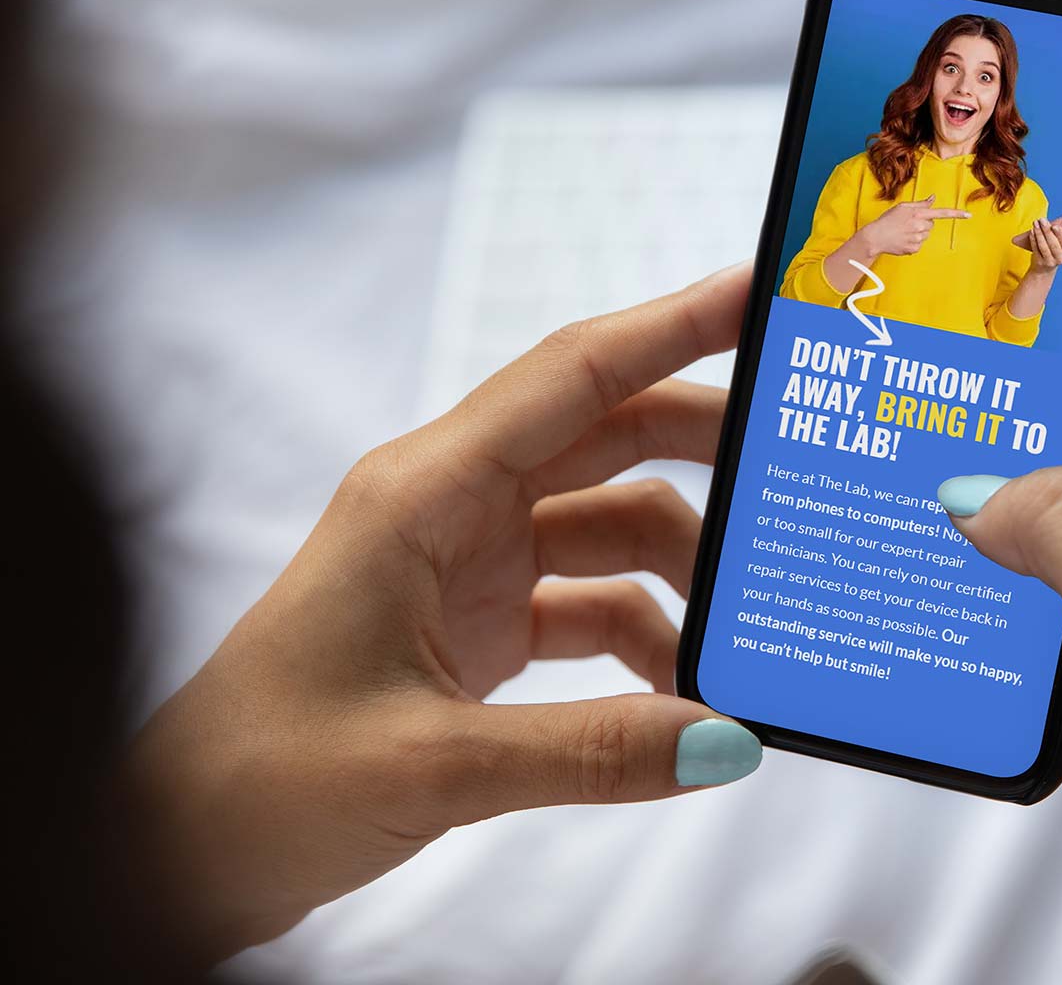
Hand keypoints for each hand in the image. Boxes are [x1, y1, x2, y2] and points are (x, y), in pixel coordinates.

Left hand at [127, 266, 764, 962]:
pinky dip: (646, 640)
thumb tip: (729, 739)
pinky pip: (591, 603)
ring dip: (682, 575)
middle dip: (706, 449)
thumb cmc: (259, 779)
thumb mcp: (434, 764)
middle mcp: (449, 508)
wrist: (179, 852)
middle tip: (799, 468)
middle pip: (608, 438)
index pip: (572, 377)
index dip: (673, 325)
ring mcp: (464, 565)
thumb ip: (592, 751)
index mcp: (423, 493)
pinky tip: (680, 697)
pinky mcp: (474, 626)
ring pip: (609, 526)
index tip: (760, 291)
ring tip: (740, 638)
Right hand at [855, 195, 970, 258]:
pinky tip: (903, 240)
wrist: (875, 237)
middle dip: (923, 223)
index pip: (941, 213)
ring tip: (904, 232)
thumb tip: (933, 198)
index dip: (956, 214)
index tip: (969, 215)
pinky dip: (913, 243)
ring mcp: (918, 239)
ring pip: (926, 235)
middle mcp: (920, 226)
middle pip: (931, 225)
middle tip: (908, 224)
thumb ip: (920, 204)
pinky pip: (920, 245)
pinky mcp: (914, 249)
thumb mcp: (902, 207)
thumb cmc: (888, 220)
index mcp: (918, 213)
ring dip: (918, 233)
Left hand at [1025, 218, 1061, 270]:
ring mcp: (1050, 261)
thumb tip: (1055, 223)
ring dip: (1039, 233)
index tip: (1054, 226)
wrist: (1046, 268)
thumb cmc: (1055, 250)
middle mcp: (1061, 258)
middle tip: (1042, 220)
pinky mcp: (1040, 262)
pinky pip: (1036, 249)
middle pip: (1053, 244)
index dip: (1060, 234)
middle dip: (1047, 230)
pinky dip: (1033, 239)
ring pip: (1043, 246)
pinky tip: (1032, 231)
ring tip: (1035, 223)